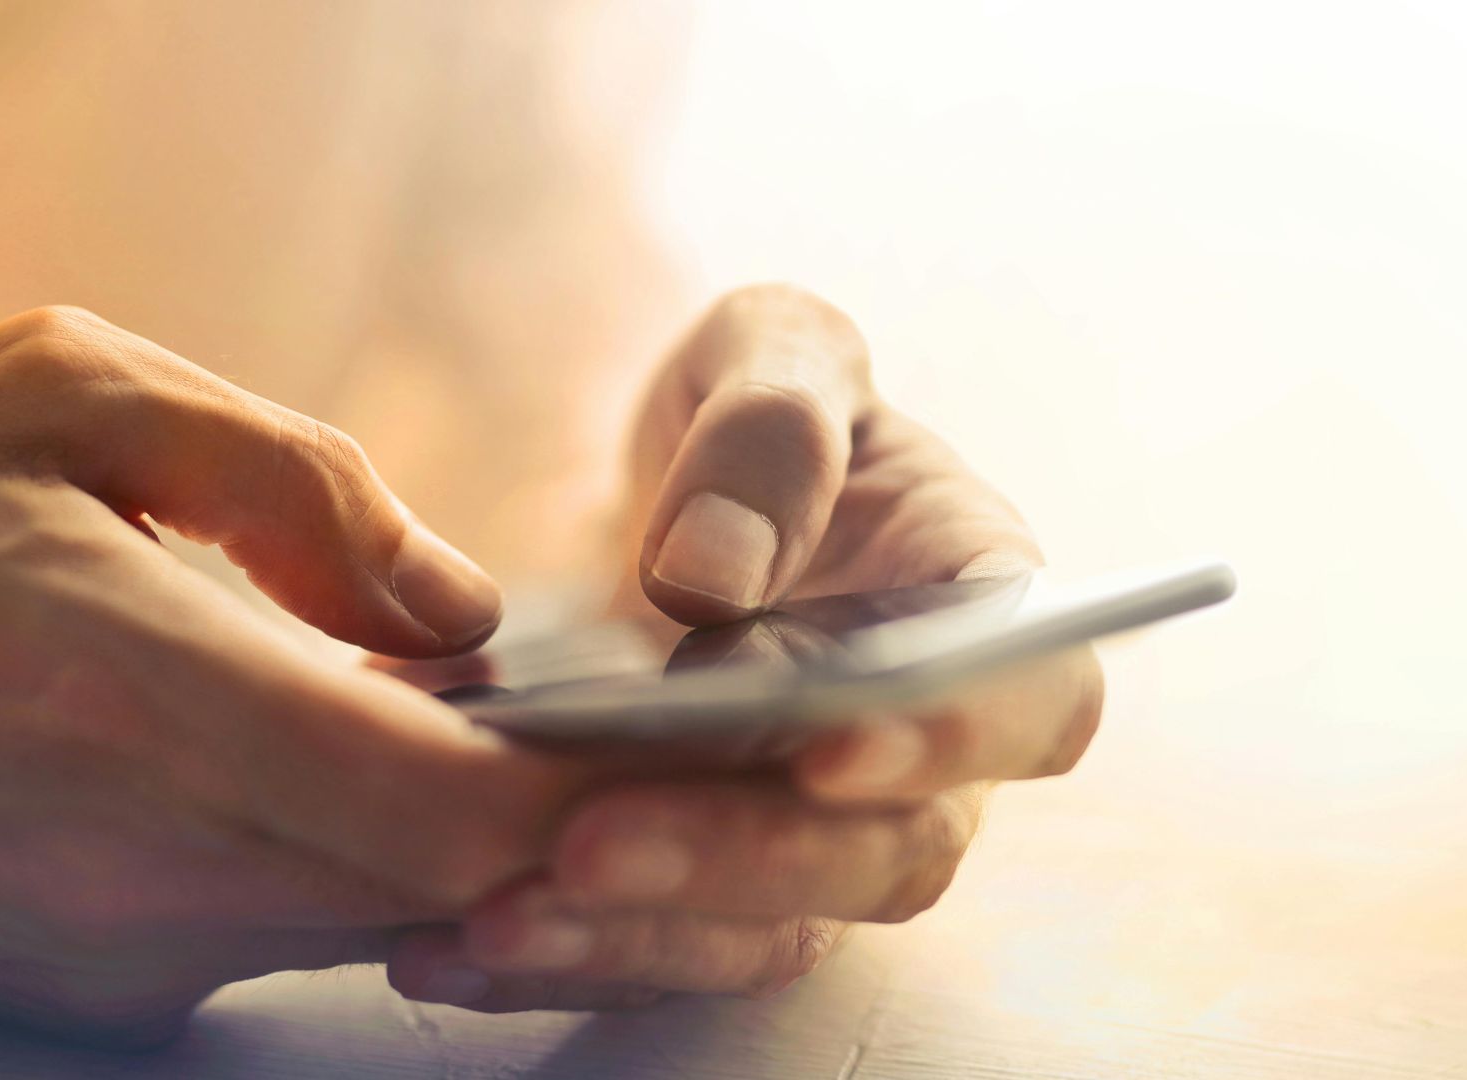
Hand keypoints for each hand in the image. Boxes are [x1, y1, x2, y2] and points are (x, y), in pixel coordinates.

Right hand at [0, 307, 602, 1044]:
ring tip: (512, 736)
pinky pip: (299, 937)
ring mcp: (123, 958)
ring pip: (393, 923)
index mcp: (133, 682)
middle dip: (584, 825)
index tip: (705, 743)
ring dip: (478, 844)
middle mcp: (141, 859)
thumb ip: (293, 482)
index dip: (606, 793)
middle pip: (456, 890)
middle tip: (662, 738)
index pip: (448, 803)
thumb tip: (463, 607)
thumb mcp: (65, 392)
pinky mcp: (103, 1002)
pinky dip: (368, 868)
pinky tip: (356, 778)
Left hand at [386, 285, 1103, 1009]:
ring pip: (766, 931)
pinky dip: (554, 956)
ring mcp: (810, 830)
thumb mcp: (767, 350)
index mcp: (975, 607)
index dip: (951, 736)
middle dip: (742, 860)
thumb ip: (769, 429)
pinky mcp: (705, 882)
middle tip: (588, 843)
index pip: (1027, 697)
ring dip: (634, 937)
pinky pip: (653, 949)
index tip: (828, 748)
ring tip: (491, 918)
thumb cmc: (746, 410)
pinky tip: (439, 946)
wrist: (642, 483)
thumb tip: (711, 577)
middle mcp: (916, 750)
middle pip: (886, 853)